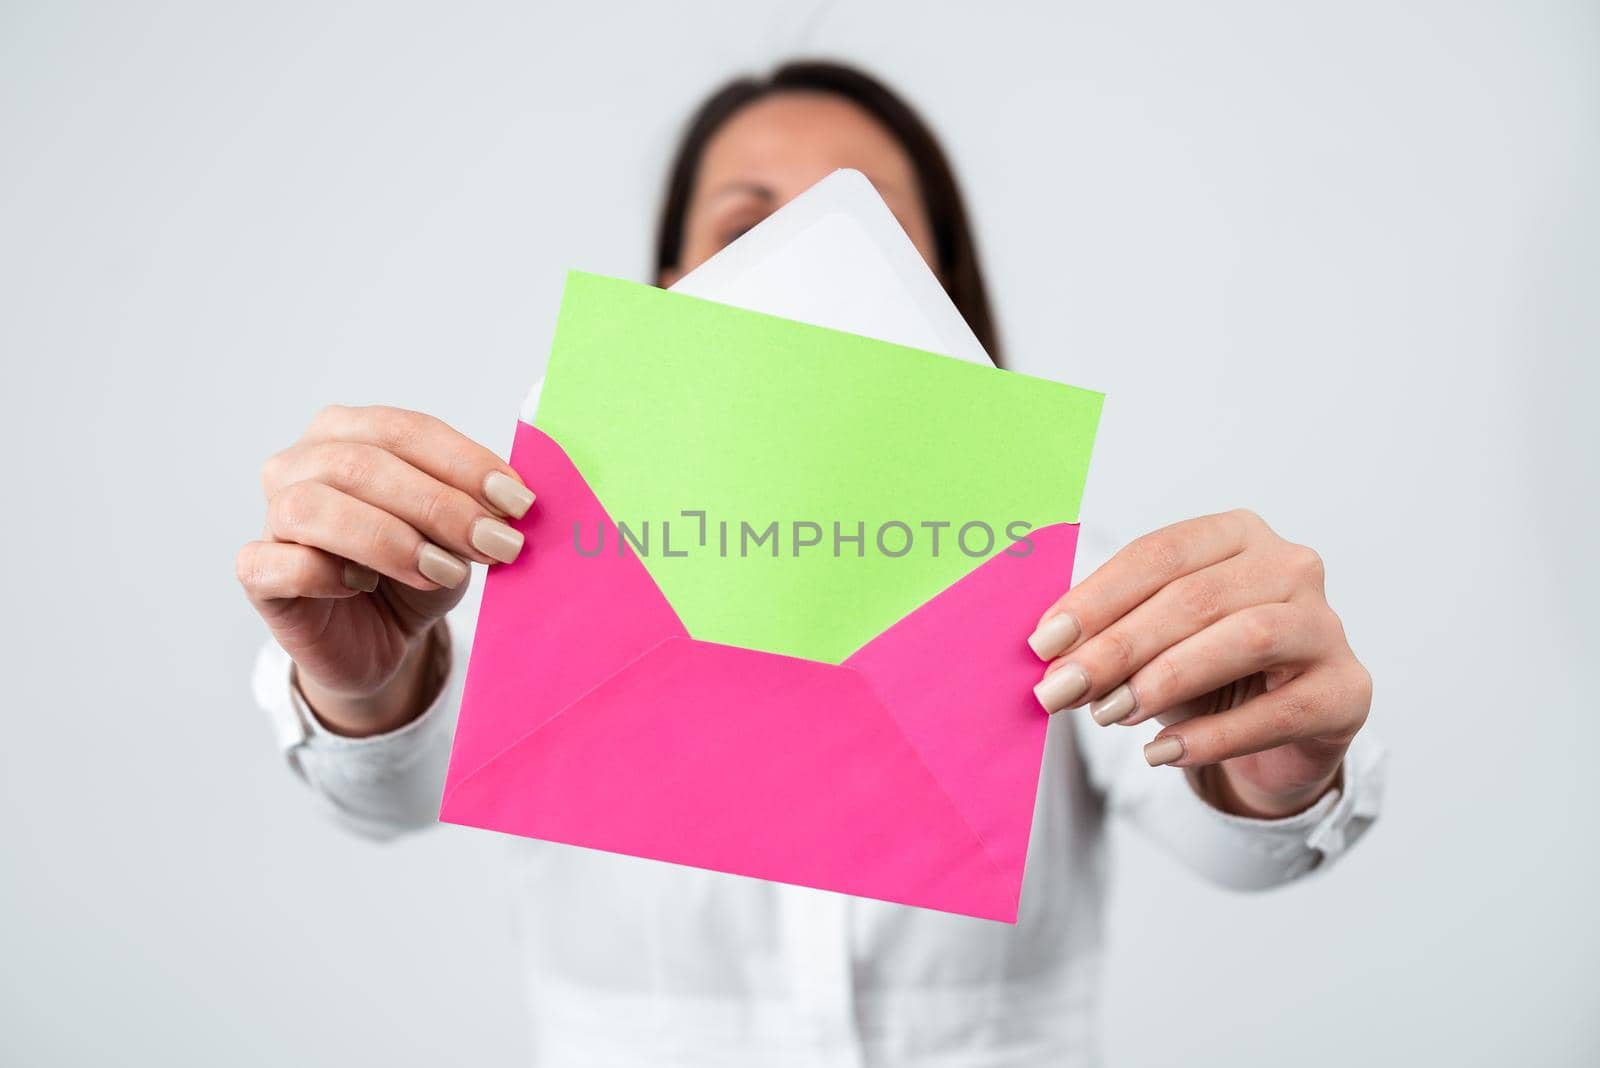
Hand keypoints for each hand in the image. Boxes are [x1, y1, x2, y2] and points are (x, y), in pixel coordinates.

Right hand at [236, 405, 534, 734]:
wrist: (379, 641)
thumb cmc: (416, 572)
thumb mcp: (458, 534)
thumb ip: (478, 505)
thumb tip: (517, 499)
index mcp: (348, 432)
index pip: (405, 430)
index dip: (464, 463)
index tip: (518, 501)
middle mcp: (300, 463)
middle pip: (363, 464)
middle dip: (440, 506)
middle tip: (496, 543)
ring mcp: (271, 516)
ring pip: (315, 507)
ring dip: (392, 540)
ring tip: (446, 572)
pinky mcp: (257, 572)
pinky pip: (284, 562)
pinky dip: (329, 573)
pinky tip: (363, 587)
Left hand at [1027, 509, 1371, 818]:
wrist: (1282, 733)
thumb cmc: (1209, 671)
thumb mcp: (1155, 643)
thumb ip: (1111, 636)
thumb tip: (1050, 654)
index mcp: (1237, 535)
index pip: (1159, 555)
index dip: (1096, 598)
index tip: (1044, 642)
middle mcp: (1291, 566)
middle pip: (1193, 598)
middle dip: (1116, 647)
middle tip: (1061, 689)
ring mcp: (1326, 626)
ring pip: (1245, 638)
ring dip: (1165, 678)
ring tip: (1109, 714)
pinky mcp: (1347, 690)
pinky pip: (1278, 711)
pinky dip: (1213, 735)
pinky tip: (1161, 753)